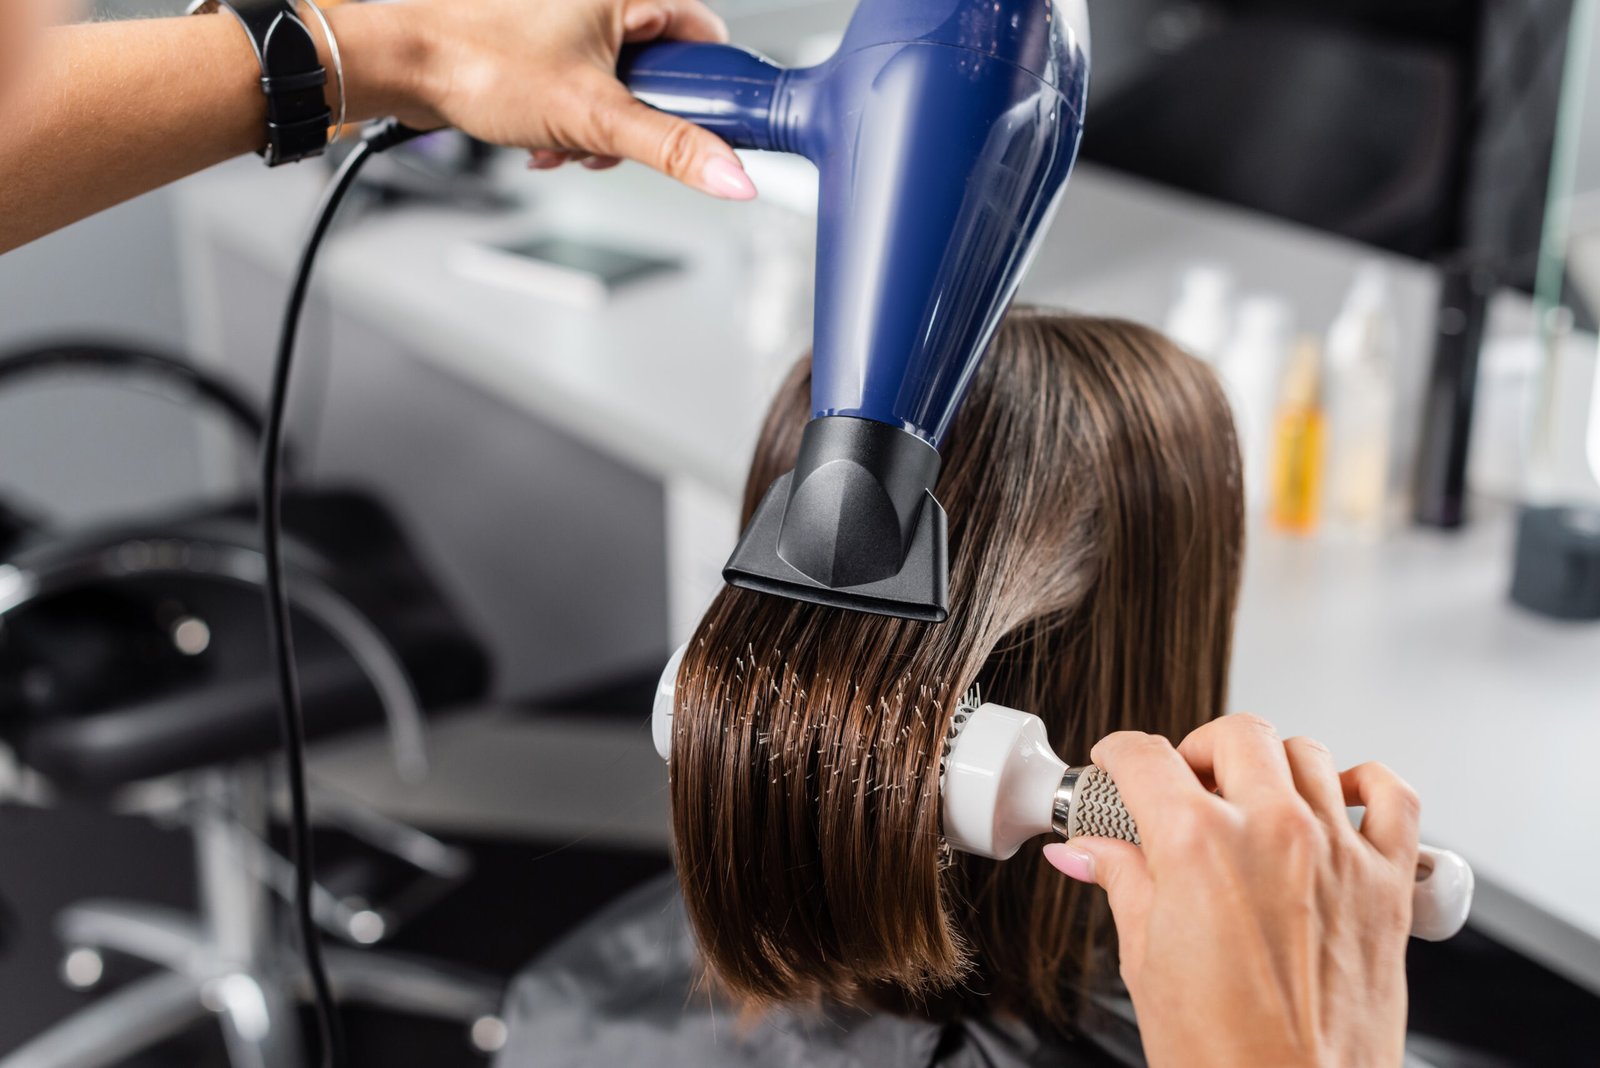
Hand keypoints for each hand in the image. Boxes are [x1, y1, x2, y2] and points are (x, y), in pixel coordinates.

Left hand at [334, 0, 756, 199]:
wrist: (402, 67)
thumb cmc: (476, 61)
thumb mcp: (594, 116)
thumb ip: (671, 149)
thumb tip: (731, 175)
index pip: (704, 36)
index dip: (708, 88)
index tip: (704, 125)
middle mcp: (598, 1)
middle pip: (660, 74)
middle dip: (637, 123)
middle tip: (611, 140)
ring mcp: (568, 23)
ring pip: (619, 90)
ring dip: (599, 133)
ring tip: (568, 141)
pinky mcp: (542, 48)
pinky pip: (581, 93)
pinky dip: (569, 124)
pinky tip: (545, 138)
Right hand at [1044, 716, 1417, 1067]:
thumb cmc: (1221, 1057)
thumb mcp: (1146, 961)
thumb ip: (1123, 883)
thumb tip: (1089, 854)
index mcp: (1198, 846)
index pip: (1146, 759)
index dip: (1118, 756)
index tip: (1116, 765)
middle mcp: (1273, 833)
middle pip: (1234, 735)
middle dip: (1197, 750)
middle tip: (1180, 785)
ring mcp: (1337, 853)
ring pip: (1306, 753)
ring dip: (1270, 765)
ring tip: (1250, 797)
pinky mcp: (1388, 884)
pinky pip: (1391, 795)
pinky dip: (1364, 784)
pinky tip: (1336, 802)